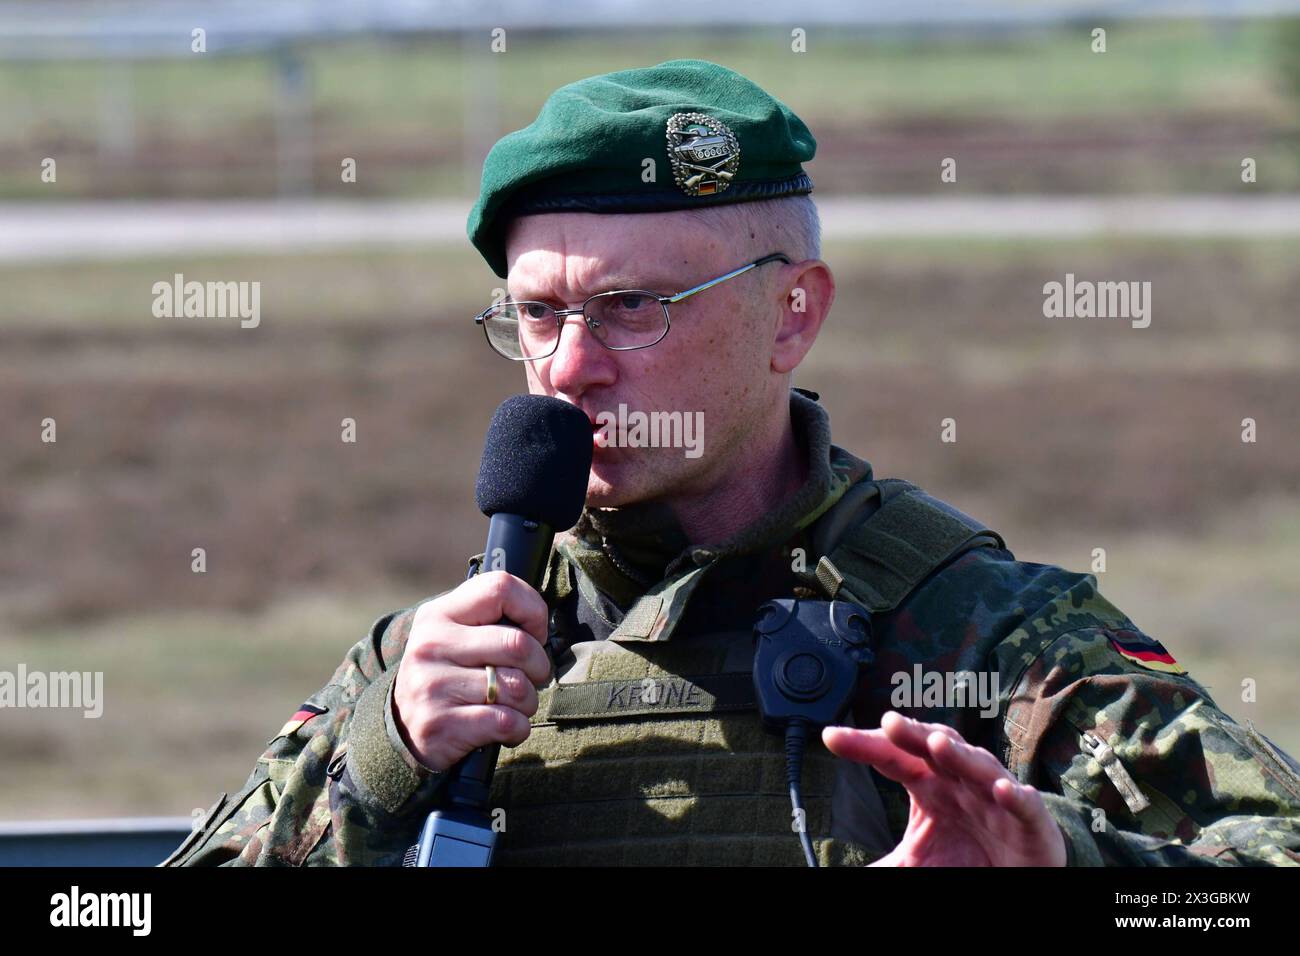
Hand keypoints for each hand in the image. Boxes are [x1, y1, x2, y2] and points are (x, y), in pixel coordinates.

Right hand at [392, 571, 552, 771]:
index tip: (534, 633)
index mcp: (439, 614)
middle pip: (517, 644)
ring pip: (516, 687)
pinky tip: (506, 727)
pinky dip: (519, 728)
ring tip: (514, 703)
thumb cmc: (448, 674)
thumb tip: (539, 623)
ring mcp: (432, 685)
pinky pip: (507, 722)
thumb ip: (490, 620)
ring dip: (528, 700)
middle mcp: (431, 645)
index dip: (533, 610)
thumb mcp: (455, 635)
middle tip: (533, 675)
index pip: (500, 588)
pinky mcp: (441, 725)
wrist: (403, 729)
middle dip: (539, 665)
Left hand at [822, 711, 1066, 865]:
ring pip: (978, 767)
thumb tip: (835, 868)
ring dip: (960, 755)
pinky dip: (1014, 796)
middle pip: (934, 749)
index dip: (863, 745)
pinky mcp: (1030, 822)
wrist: (1020, 876)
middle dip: (913, 733)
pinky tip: (1001, 790)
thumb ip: (880, 863)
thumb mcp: (913, 863)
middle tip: (888, 722)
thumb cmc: (966, 858)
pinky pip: (1024, 805)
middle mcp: (960, 781)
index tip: (829, 736)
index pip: (892, 756)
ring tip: (937, 743)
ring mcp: (995, 797)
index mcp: (928, 783)